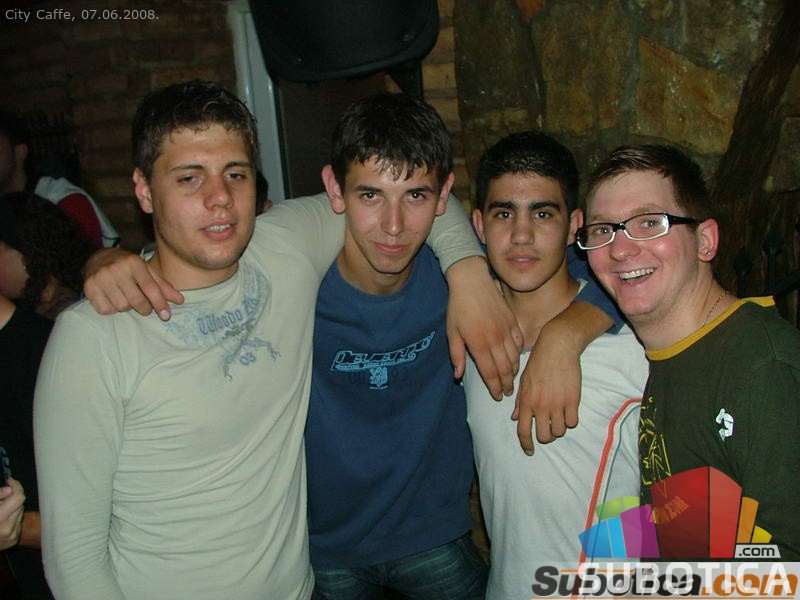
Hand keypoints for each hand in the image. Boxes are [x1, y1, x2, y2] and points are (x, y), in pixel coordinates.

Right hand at [0, 478, 24, 549]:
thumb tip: (9, 489)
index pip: (18, 498)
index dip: (15, 486)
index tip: (9, 481)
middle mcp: (7, 528)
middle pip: (20, 503)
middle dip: (11, 498)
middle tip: (0, 499)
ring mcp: (11, 535)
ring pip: (20, 512)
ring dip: (12, 508)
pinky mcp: (14, 540)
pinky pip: (18, 522)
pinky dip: (12, 518)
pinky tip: (1, 521)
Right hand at [83, 248, 182, 319]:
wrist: (98, 257)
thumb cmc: (128, 266)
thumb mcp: (147, 270)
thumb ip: (163, 286)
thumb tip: (180, 300)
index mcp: (134, 263)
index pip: (150, 288)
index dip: (160, 303)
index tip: (166, 316)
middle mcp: (116, 269)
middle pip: (136, 301)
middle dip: (144, 308)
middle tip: (145, 307)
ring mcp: (101, 278)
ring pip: (121, 307)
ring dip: (127, 307)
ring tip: (127, 298)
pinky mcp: (89, 288)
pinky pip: (105, 310)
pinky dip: (112, 309)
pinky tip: (113, 299)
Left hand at [445, 257, 522, 398]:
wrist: (472, 281)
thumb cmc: (458, 307)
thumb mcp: (452, 332)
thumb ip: (456, 355)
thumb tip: (458, 376)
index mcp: (478, 343)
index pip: (489, 372)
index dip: (494, 387)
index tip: (497, 396)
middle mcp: (494, 339)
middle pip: (505, 369)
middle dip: (507, 384)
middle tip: (507, 393)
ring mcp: (506, 329)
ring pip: (515, 357)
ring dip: (514, 372)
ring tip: (512, 380)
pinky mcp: (512, 321)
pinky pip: (519, 342)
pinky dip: (519, 354)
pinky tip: (516, 360)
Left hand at [514, 325, 581, 454]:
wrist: (557, 348)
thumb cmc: (538, 363)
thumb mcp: (524, 381)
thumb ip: (520, 402)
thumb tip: (515, 418)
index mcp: (527, 401)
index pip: (523, 431)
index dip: (526, 444)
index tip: (530, 451)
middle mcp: (541, 405)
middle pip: (544, 436)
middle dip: (546, 436)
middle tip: (548, 428)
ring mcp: (558, 404)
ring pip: (560, 431)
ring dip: (559, 428)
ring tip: (558, 418)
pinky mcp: (573, 400)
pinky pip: (573, 422)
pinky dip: (570, 420)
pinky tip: (568, 412)